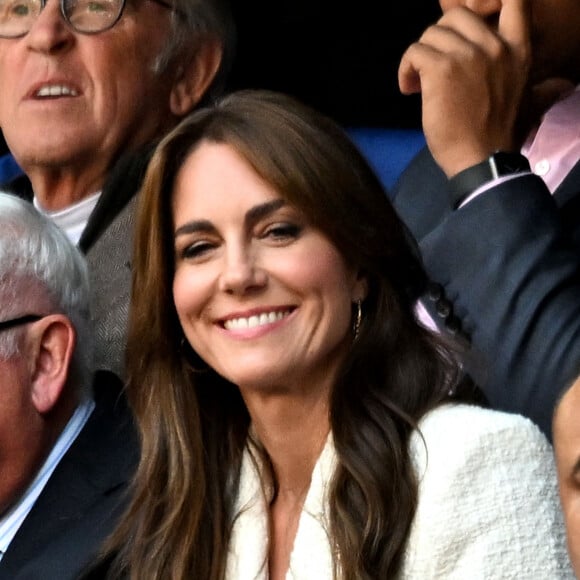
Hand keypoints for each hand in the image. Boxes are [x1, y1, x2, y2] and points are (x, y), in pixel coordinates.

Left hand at [398, 0, 530, 176]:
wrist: (481, 160)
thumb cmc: (499, 137)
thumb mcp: (529, 104)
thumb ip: (543, 87)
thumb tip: (563, 86)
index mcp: (517, 50)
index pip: (513, 0)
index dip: (484, 2)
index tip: (463, 30)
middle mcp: (494, 46)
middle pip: (455, 16)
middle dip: (439, 40)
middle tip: (433, 68)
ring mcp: (467, 56)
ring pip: (431, 34)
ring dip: (419, 58)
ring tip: (420, 84)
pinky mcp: (441, 70)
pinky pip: (414, 53)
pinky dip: (406, 69)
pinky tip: (410, 89)